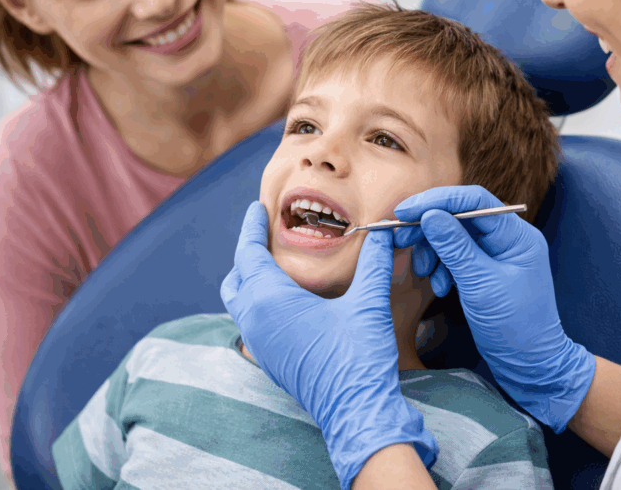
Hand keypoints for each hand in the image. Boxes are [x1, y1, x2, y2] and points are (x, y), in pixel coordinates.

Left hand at [220, 201, 437, 489]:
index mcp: (271, 300)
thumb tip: (383, 230)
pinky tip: (284, 299)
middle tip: (263, 231)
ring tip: (271, 262)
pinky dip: (256, 302)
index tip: (257, 208)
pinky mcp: (269, 361)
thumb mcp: (369, 302)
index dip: (252, 227)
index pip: (249, 253)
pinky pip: (249, 322)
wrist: (356, 412)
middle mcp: (256, 321)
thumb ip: (374, 261)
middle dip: (246, 251)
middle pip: (236, 277)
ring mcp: (259, 344)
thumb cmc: (359, 357)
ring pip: (238, 302)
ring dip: (248, 278)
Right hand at [393, 185, 595, 432]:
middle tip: (401, 239)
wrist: (530, 365)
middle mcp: (508, 239)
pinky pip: (456, 256)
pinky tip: (439, 287)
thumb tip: (430, 214)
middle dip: (429, 227)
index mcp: (517, 236)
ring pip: (454, 236)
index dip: (437, 200)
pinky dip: (442, 267)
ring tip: (426, 275)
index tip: (405, 210)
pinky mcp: (485, 270)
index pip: (475, 200)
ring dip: (433, 251)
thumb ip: (455, 247)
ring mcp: (496, 255)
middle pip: (460, 215)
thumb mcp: (480, 284)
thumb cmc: (514, 327)